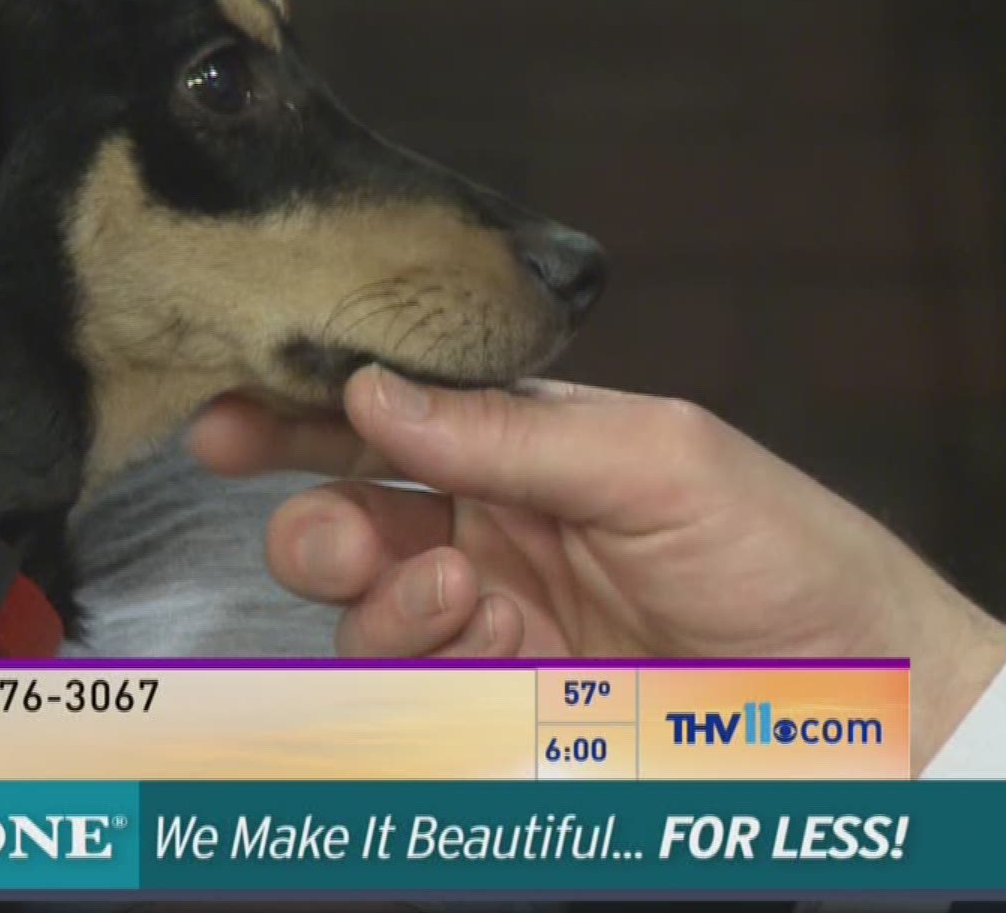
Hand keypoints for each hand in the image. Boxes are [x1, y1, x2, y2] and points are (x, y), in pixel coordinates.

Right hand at [188, 367, 1005, 773]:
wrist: (859, 696)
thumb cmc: (783, 552)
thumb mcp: (654, 456)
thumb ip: (506, 429)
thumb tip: (372, 387)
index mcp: (522, 452)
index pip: (388, 421)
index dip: (300, 413)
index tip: (230, 414)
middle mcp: (487, 534)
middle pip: (345, 517)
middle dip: (309, 515)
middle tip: (327, 527)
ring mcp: (485, 623)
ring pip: (356, 609)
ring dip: (372, 592)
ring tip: (448, 585)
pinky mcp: (492, 702)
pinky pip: (399, 682)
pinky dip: (403, 651)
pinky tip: (463, 625)